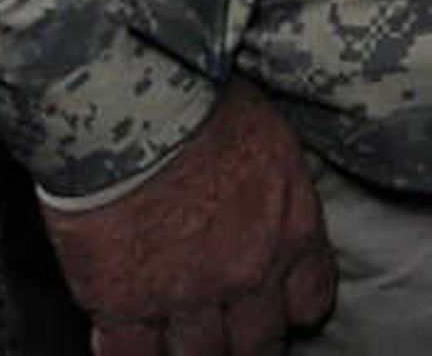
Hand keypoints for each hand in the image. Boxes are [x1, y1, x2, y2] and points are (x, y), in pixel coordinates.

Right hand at [43, 84, 335, 355]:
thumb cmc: (202, 102)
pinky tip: (128, 341)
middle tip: (231, 336)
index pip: (309, 299)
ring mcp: (185, 294)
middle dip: (247, 343)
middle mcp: (246, 272)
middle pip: (256, 344)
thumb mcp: (272, 139)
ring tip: (180, 343)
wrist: (135, 108)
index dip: (293, 308)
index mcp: (290, 230)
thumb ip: (279, 192)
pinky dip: (129, 354)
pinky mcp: (122, 303)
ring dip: (191, 353)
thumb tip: (271, 205)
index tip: (281, 308)